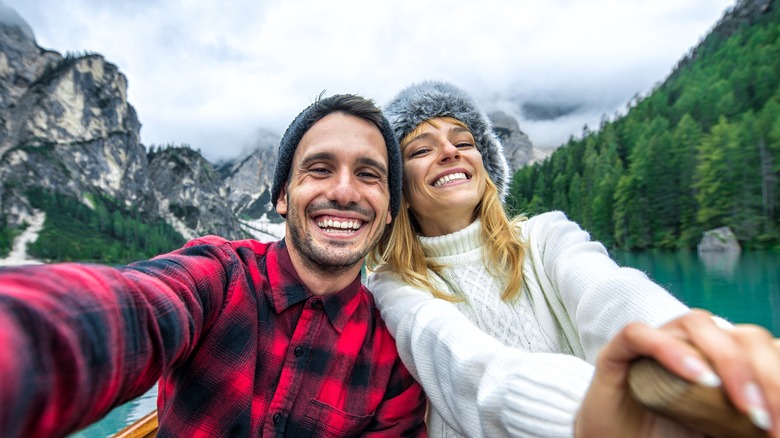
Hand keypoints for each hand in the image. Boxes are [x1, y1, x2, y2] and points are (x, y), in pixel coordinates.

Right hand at [574, 309, 779, 437]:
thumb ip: (744, 427)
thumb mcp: (718, 433)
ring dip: (731, 363)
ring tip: (744, 407)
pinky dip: (672, 351)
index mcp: (721, 357)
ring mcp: (656, 342)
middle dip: (768, 376)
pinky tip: (699, 378)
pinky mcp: (619, 351)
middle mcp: (693, 343)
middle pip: (740, 335)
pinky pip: (642, 335)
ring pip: (698, 325)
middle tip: (769, 421)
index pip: (763, 348)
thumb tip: (777, 428)